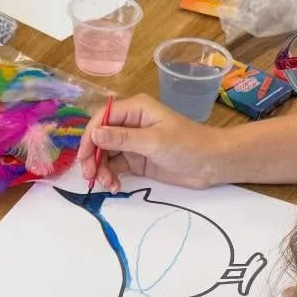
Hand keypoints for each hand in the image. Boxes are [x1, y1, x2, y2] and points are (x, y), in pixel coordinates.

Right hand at [78, 92, 223, 191]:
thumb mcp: (153, 141)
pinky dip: (111, 176)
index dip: (90, 136)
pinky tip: (114, 186)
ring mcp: (133, 143)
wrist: (212, 164)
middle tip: (90, 176)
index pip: (103, 118)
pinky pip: (116, 166)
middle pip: (100, 137)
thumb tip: (95, 134)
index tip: (84, 157)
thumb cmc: (187, 145)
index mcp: (136, 109)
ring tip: (107, 184)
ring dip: (101, 169)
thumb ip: (123, 139)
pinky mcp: (137, 160)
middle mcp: (131, 123)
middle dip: (93, 156)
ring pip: (106, 154)